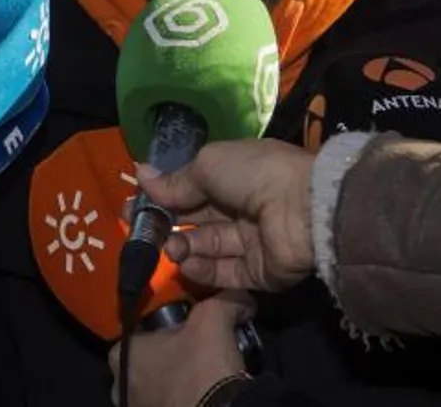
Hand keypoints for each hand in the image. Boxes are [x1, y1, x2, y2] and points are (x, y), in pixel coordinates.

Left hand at [108, 293, 252, 406]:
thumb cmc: (203, 366)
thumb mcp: (214, 318)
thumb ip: (223, 299)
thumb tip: (240, 294)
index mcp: (120, 354)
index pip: (141, 331)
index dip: (169, 329)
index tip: (192, 331)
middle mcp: (119, 384)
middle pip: (149, 361)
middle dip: (173, 357)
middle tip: (202, 355)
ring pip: (158, 387)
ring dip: (177, 382)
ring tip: (207, 379)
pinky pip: (168, 404)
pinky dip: (182, 401)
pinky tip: (205, 398)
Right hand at [139, 139, 316, 292]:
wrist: (305, 208)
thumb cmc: (254, 174)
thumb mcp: (207, 166)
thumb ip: (175, 181)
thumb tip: (141, 174)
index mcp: (233, 176)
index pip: (192, 189)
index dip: (163, 196)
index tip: (136, 205)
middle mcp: (242, 208)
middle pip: (197, 220)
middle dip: (168, 224)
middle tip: (143, 231)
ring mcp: (251, 242)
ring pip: (208, 248)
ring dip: (184, 247)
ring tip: (170, 247)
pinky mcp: (259, 272)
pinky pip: (225, 273)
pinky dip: (203, 270)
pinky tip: (185, 263)